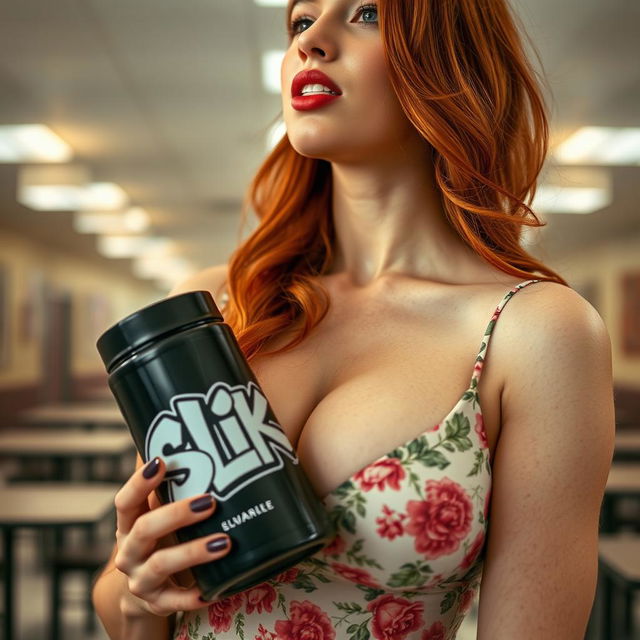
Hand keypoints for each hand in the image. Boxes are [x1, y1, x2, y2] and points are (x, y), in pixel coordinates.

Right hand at [113, 456, 231, 616]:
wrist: (145, 590)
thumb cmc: (159, 539)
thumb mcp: (156, 513)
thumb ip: (166, 483)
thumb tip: (181, 431)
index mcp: (128, 524)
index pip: (125, 501)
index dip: (139, 482)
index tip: (161, 461)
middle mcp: (129, 552)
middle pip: (144, 530)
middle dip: (176, 514)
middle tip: (210, 501)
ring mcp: (140, 579)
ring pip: (161, 565)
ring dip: (193, 552)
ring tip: (224, 542)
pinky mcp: (156, 603)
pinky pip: (173, 602)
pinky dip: (191, 596)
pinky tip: (213, 589)